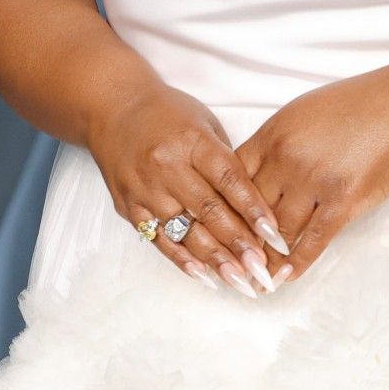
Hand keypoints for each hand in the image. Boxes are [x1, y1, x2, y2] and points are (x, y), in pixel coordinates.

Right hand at [85, 83, 290, 297]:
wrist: (114, 108)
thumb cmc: (168, 113)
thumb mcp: (204, 122)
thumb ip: (225, 160)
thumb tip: (252, 202)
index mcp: (193, 141)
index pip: (228, 179)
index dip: (253, 208)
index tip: (273, 234)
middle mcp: (168, 167)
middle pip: (209, 210)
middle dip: (239, 243)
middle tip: (262, 269)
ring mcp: (145, 189)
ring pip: (185, 231)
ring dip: (215, 259)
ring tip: (240, 281)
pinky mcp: (129, 206)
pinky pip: (158, 239)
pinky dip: (182, 260)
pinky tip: (204, 276)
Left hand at [232, 69, 388, 285]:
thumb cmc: (356, 105)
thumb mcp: (303, 112)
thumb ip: (277, 142)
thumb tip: (255, 171)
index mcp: (274, 133)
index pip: (232, 177)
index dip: (222, 206)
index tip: (216, 227)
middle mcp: (288, 158)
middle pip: (250, 209)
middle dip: (238, 240)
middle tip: (228, 262)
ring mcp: (315, 181)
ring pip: (278, 231)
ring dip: (264, 258)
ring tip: (252, 277)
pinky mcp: (343, 201)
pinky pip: (313, 241)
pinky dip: (295, 263)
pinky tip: (283, 278)